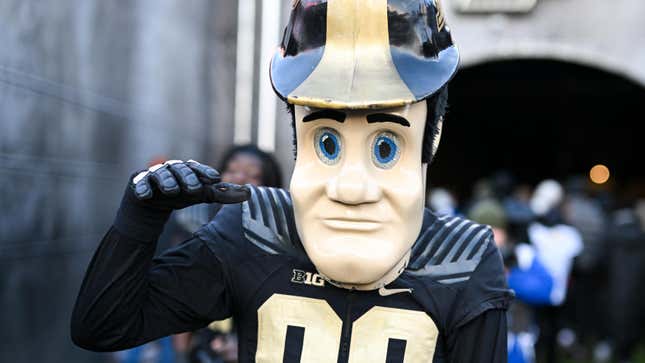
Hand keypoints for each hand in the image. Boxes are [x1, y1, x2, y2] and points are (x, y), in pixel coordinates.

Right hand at [128, 160, 249, 211]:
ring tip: (171, 191)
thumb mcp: (201, 196)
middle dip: (187, 177)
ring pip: (159, 174)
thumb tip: (250, 193)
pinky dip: (143, 188)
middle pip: (179, 168)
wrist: (150, 210)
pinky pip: (139, 184)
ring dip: (167, 181)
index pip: (195, 167)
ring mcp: (151, 175)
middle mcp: (168, 169)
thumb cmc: (178, 198)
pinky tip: (147, 195)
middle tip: (195, 189)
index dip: (204, 171)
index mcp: (185, 169)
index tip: (216, 178)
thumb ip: (223, 194)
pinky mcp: (136, 184)